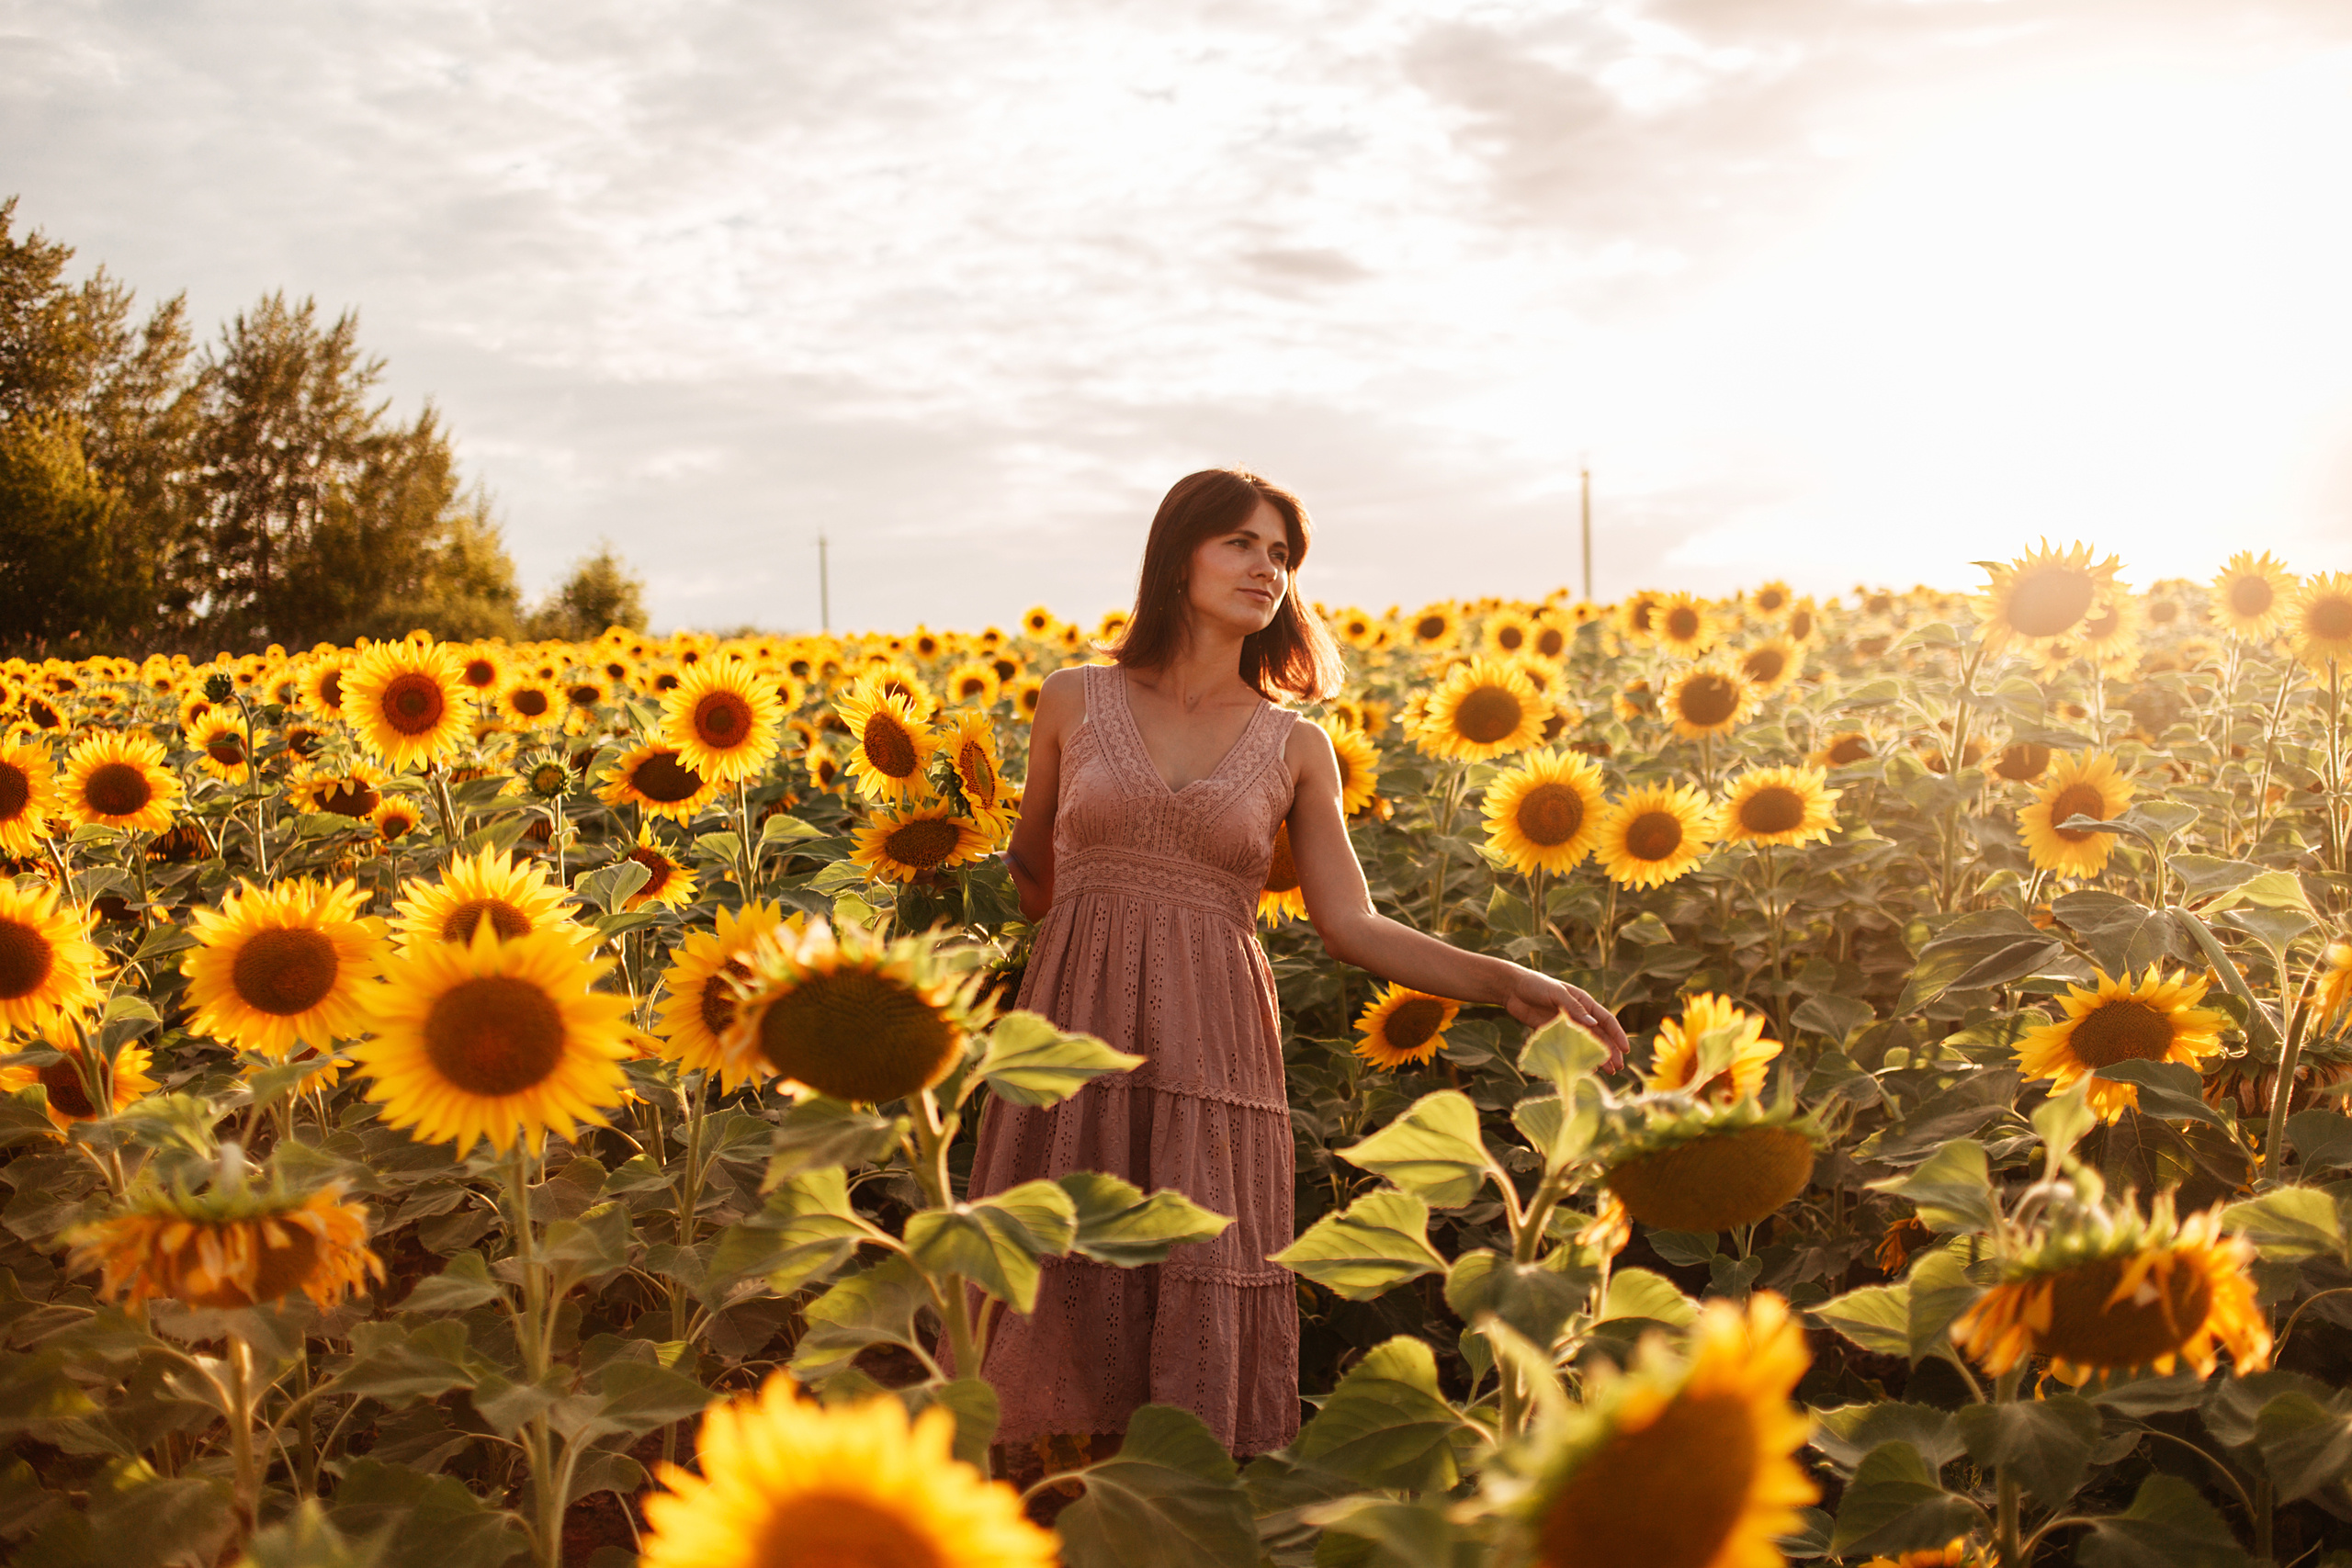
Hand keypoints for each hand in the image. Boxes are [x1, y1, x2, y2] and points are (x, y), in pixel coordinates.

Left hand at [1505, 971, 1629, 1069]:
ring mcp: (1566, 1025)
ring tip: (1606, 1072)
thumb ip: (1574, 1008)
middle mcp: (1578, 1015)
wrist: (1512, 988)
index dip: (1617, 1035)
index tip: (1625, 1050)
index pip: (1606, 1020)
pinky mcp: (1553, 1033)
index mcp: (1584, 1002)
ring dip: (1597, 1056)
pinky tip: (1583, 1068)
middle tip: (1617, 1068)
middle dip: (1610, 1051)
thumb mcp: (1557, 993)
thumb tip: (1593, 1025)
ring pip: (1586, 1044)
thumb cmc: (1536, 985)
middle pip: (1600, 1035)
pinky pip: (1569, 1047)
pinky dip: (1577, 1057)